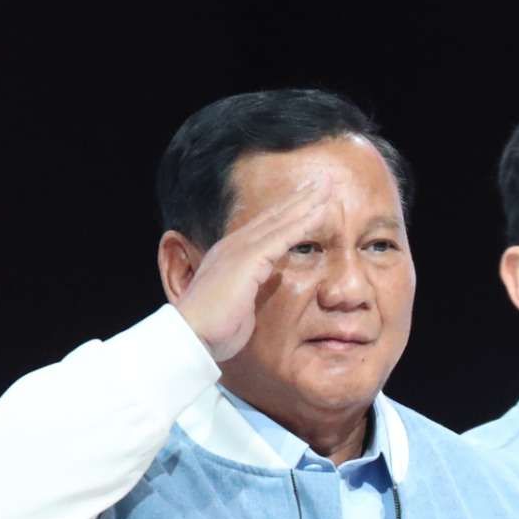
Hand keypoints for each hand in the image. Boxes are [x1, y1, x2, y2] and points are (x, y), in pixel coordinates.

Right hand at [166, 173, 334, 361]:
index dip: (287, 213)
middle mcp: (235, 246)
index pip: (265, 228)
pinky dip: (303, 222)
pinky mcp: (249, 260)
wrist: (191, 335)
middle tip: (323, 183)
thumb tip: (263, 293)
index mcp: (231, 257)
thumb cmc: (213, 331)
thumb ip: (251, 294)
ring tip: (327, 187)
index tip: (308, 201)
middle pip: (274, 215)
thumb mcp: (238, 307)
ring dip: (306, 202)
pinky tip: (322, 211)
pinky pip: (283, 236)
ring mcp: (240, 250)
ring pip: (280, 219)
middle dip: (299, 198)